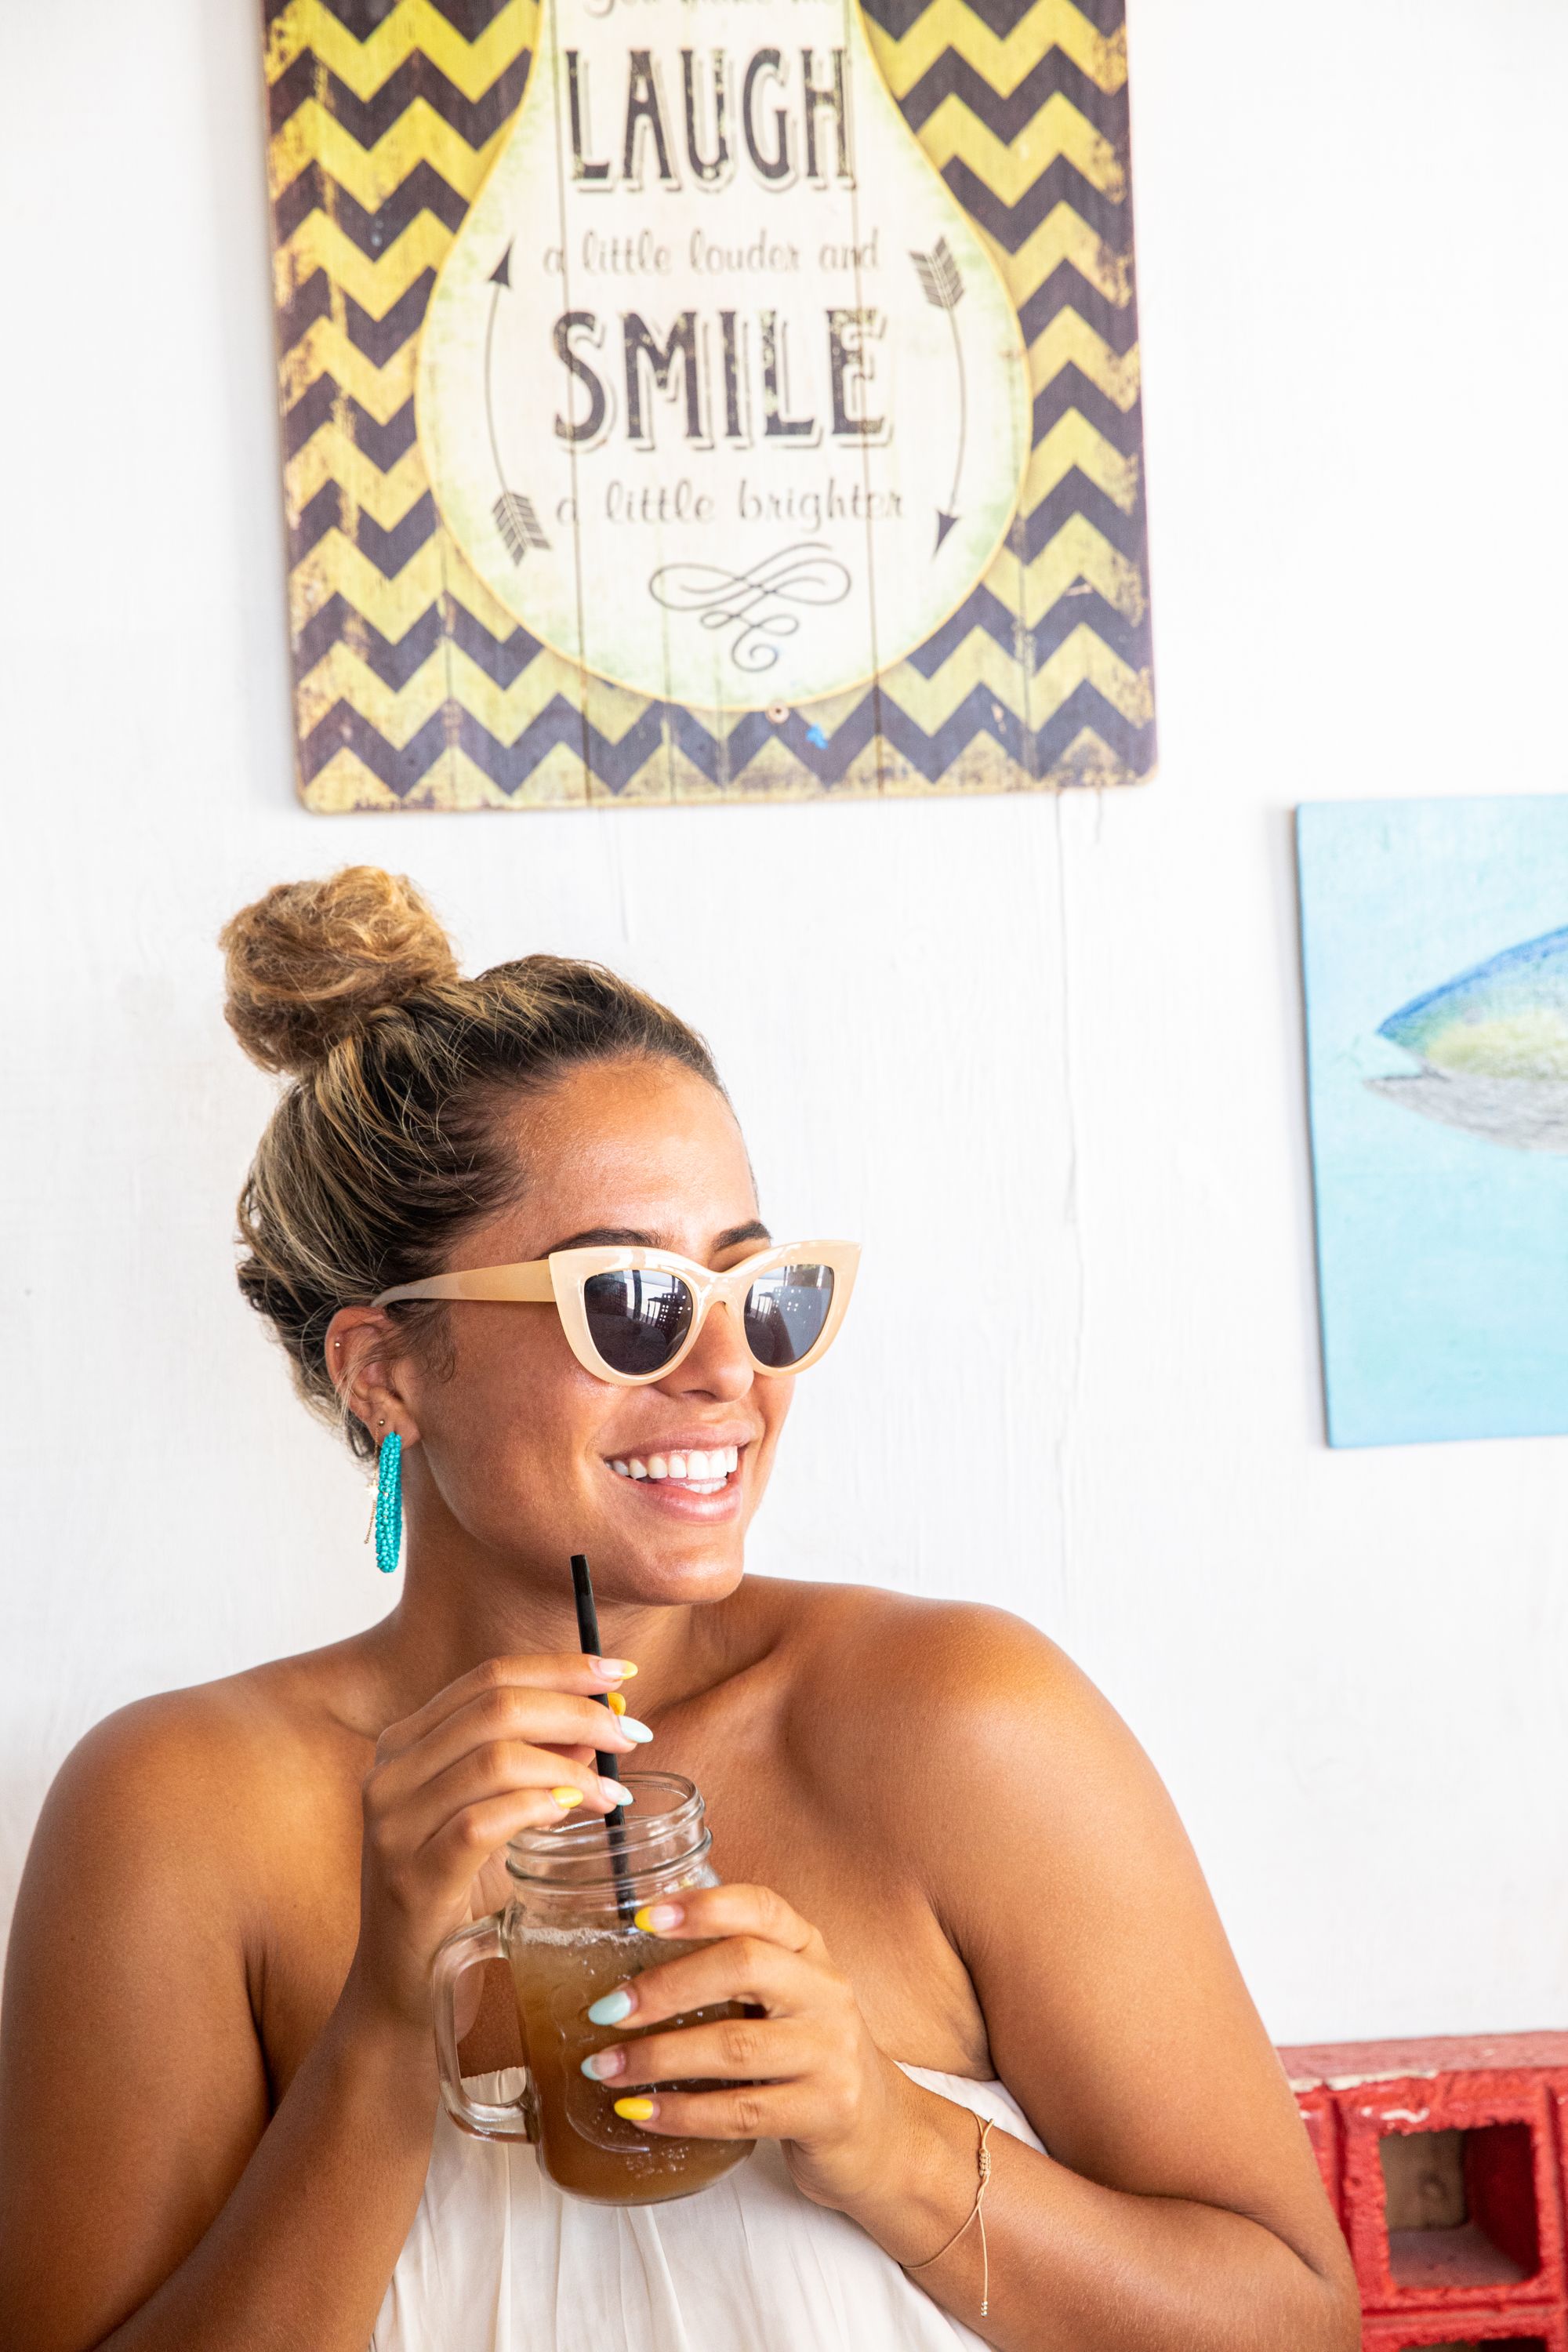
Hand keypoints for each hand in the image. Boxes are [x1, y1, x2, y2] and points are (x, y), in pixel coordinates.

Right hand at [344, 1653, 646, 2035]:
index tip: (621, 1674)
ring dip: (570, 1766)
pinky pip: (482, 1822)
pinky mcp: (411, 1878)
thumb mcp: (498, 1818)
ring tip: (614, 1790)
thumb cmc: (457, 1898)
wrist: (402, 1990)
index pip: (489, 1675)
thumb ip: (539, 1765)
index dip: (561, 1668)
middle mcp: (389, 1773)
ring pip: (492, 1757)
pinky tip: (574, 1814)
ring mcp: (393, 1825)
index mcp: (406, 1744)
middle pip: (494, 1704)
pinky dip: (538, 1807)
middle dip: (576, 1710)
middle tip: (630, 1733)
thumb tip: (600, 1718)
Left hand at [577, 1883, 912, 2211]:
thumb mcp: (787, 1998)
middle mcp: (827, 1992)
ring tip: (605, 2067)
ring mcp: (832, 2053)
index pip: (763, 1908)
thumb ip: (733, 1971)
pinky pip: (742, 2112)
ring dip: (658, 2057)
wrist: (885, 2135)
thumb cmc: (811, 2057)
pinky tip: (640, 2113)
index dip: (704, 1906)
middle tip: (606, 2008)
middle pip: (745, 1965)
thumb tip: (628, 1964)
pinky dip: (682, 2113)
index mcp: (810, 1952)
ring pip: (736, 2047)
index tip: (642, 1916)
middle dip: (667, 1986)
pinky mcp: (828, 2112)